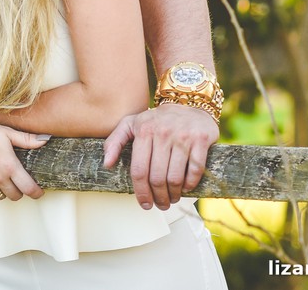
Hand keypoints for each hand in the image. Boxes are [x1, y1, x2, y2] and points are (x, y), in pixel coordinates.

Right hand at [0, 112, 48, 209]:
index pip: (28, 187)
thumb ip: (26, 139)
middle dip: (20, 192)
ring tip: (4, 187)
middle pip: (15, 195)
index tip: (38, 193)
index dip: (36, 193)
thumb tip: (44, 140)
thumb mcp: (6, 133)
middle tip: (20, 186)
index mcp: (10, 166)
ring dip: (3, 193)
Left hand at [102, 104, 218, 209]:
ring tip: (173, 198)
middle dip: (159, 197)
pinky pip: (195, 170)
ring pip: (175, 177)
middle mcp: (162, 133)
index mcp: (143, 130)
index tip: (145, 204)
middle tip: (162, 204)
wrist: (188, 103)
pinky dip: (190, 184)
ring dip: (174, 194)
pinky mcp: (200, 139)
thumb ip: (115, 141)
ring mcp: (183, 136)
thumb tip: (106, 164)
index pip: (139, 170)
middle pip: (157, 178)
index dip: (141, 192)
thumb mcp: (131, 124)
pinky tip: (186, 187)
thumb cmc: (156, 120)